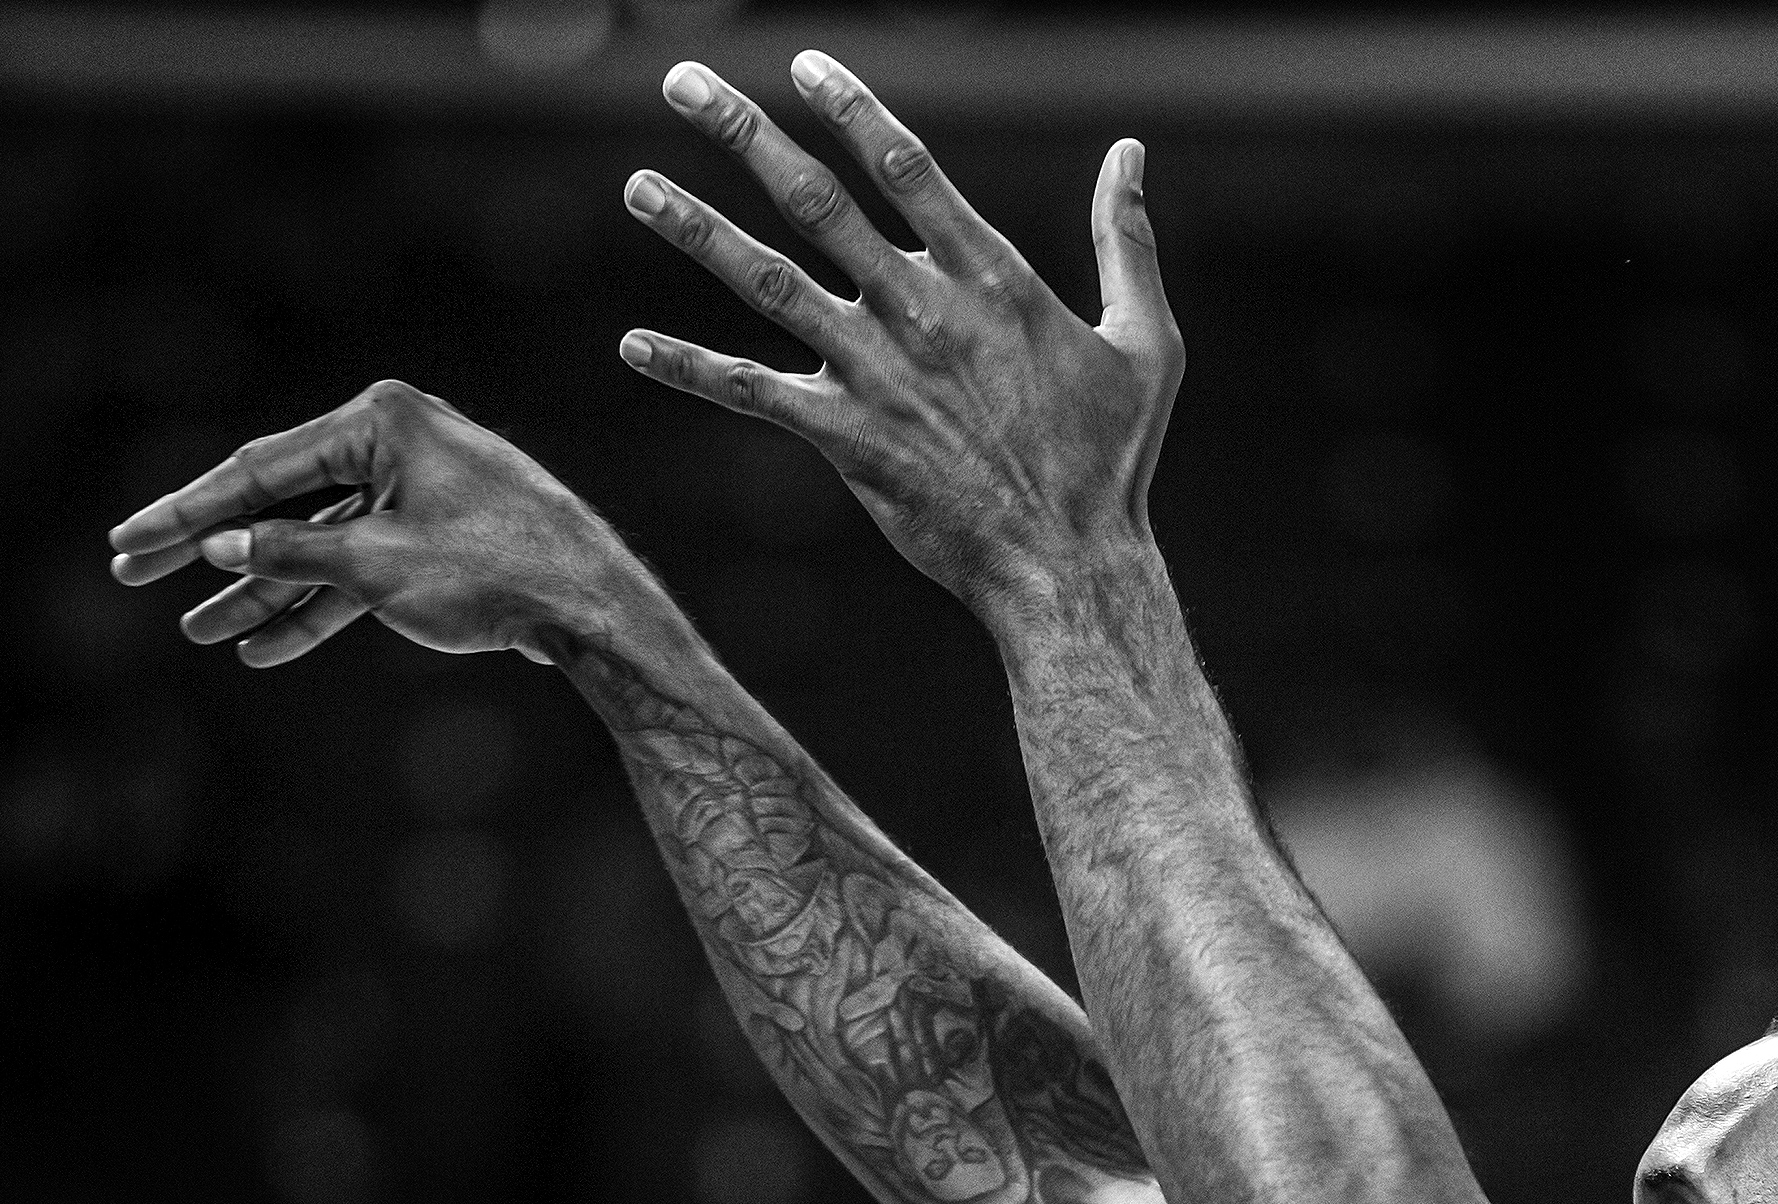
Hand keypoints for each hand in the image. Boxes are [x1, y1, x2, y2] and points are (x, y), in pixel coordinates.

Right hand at [107, 380, 645, 666]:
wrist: (598, 607)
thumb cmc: (495, 570)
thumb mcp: (375, 566)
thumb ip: (290, 554)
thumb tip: (220, 546)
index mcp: (381, 419)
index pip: (260, 469)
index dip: (185, 514)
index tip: (126, 546)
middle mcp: (401, 441)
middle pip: (284, 501)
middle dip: (214, 551)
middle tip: (134, 579)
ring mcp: (424, 488)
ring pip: (324, 544)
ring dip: (265, 592)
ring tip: (201, 633)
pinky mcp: (445, 536)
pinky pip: (366, 568)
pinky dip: (324, 606)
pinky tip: (267, 647)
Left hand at [620, 52, 1181, 620]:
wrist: (1069, 564)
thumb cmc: (1114, 459)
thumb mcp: (1146, 341)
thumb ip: (1127, 241)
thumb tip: (1132, 152)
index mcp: (994, 277)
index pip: (906, 164)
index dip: (850, 107)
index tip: (803, 65)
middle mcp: (924, 310)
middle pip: (817, 200)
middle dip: (744, 134)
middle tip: (681, 82)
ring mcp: (878, 372)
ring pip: (768, 281)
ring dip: (696, 230)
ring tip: (636, 185)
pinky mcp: (846, 438)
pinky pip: (751, 394)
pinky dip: (689, 367)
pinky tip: (631, 345)